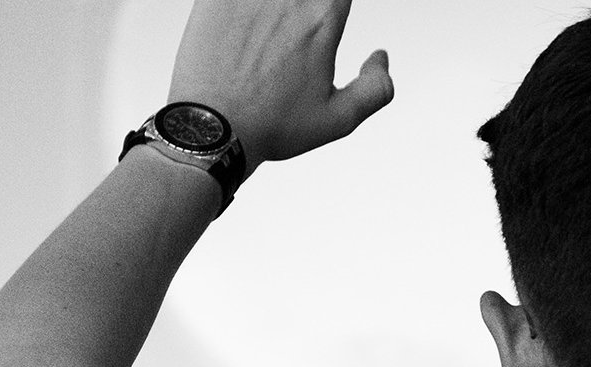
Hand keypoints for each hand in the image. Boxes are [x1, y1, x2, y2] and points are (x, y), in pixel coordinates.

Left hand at [167, 0, 393, 168]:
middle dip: (300, 9)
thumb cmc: (269, 127)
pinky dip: (237, 7)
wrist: (211, 130)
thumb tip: (380, 59)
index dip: (331, 6)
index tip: (321, 20)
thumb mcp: (338, 120)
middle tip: (290, 33)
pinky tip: (239, 27)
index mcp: (324, 16)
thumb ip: (376, 89)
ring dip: (268, 9)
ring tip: (263, 31)